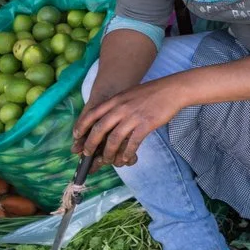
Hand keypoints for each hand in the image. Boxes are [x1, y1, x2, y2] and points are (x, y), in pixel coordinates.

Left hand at [72, 78, 186, 168]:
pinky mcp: (146, 124)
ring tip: (108, 160)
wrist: (172, 90)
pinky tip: (126, 158)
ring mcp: (133, 116)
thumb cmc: (151, 93)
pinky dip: (127, 153)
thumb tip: (106, 119)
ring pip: (114, 139)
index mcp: (116, 100)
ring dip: (109, 153)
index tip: (76, 136)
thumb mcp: (129, 94)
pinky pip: (132, 143)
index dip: (81, 126)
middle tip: (88, 153)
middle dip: (90, 144)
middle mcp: (121, 108)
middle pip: (99, 129)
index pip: (92, 114)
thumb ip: (117, 105)